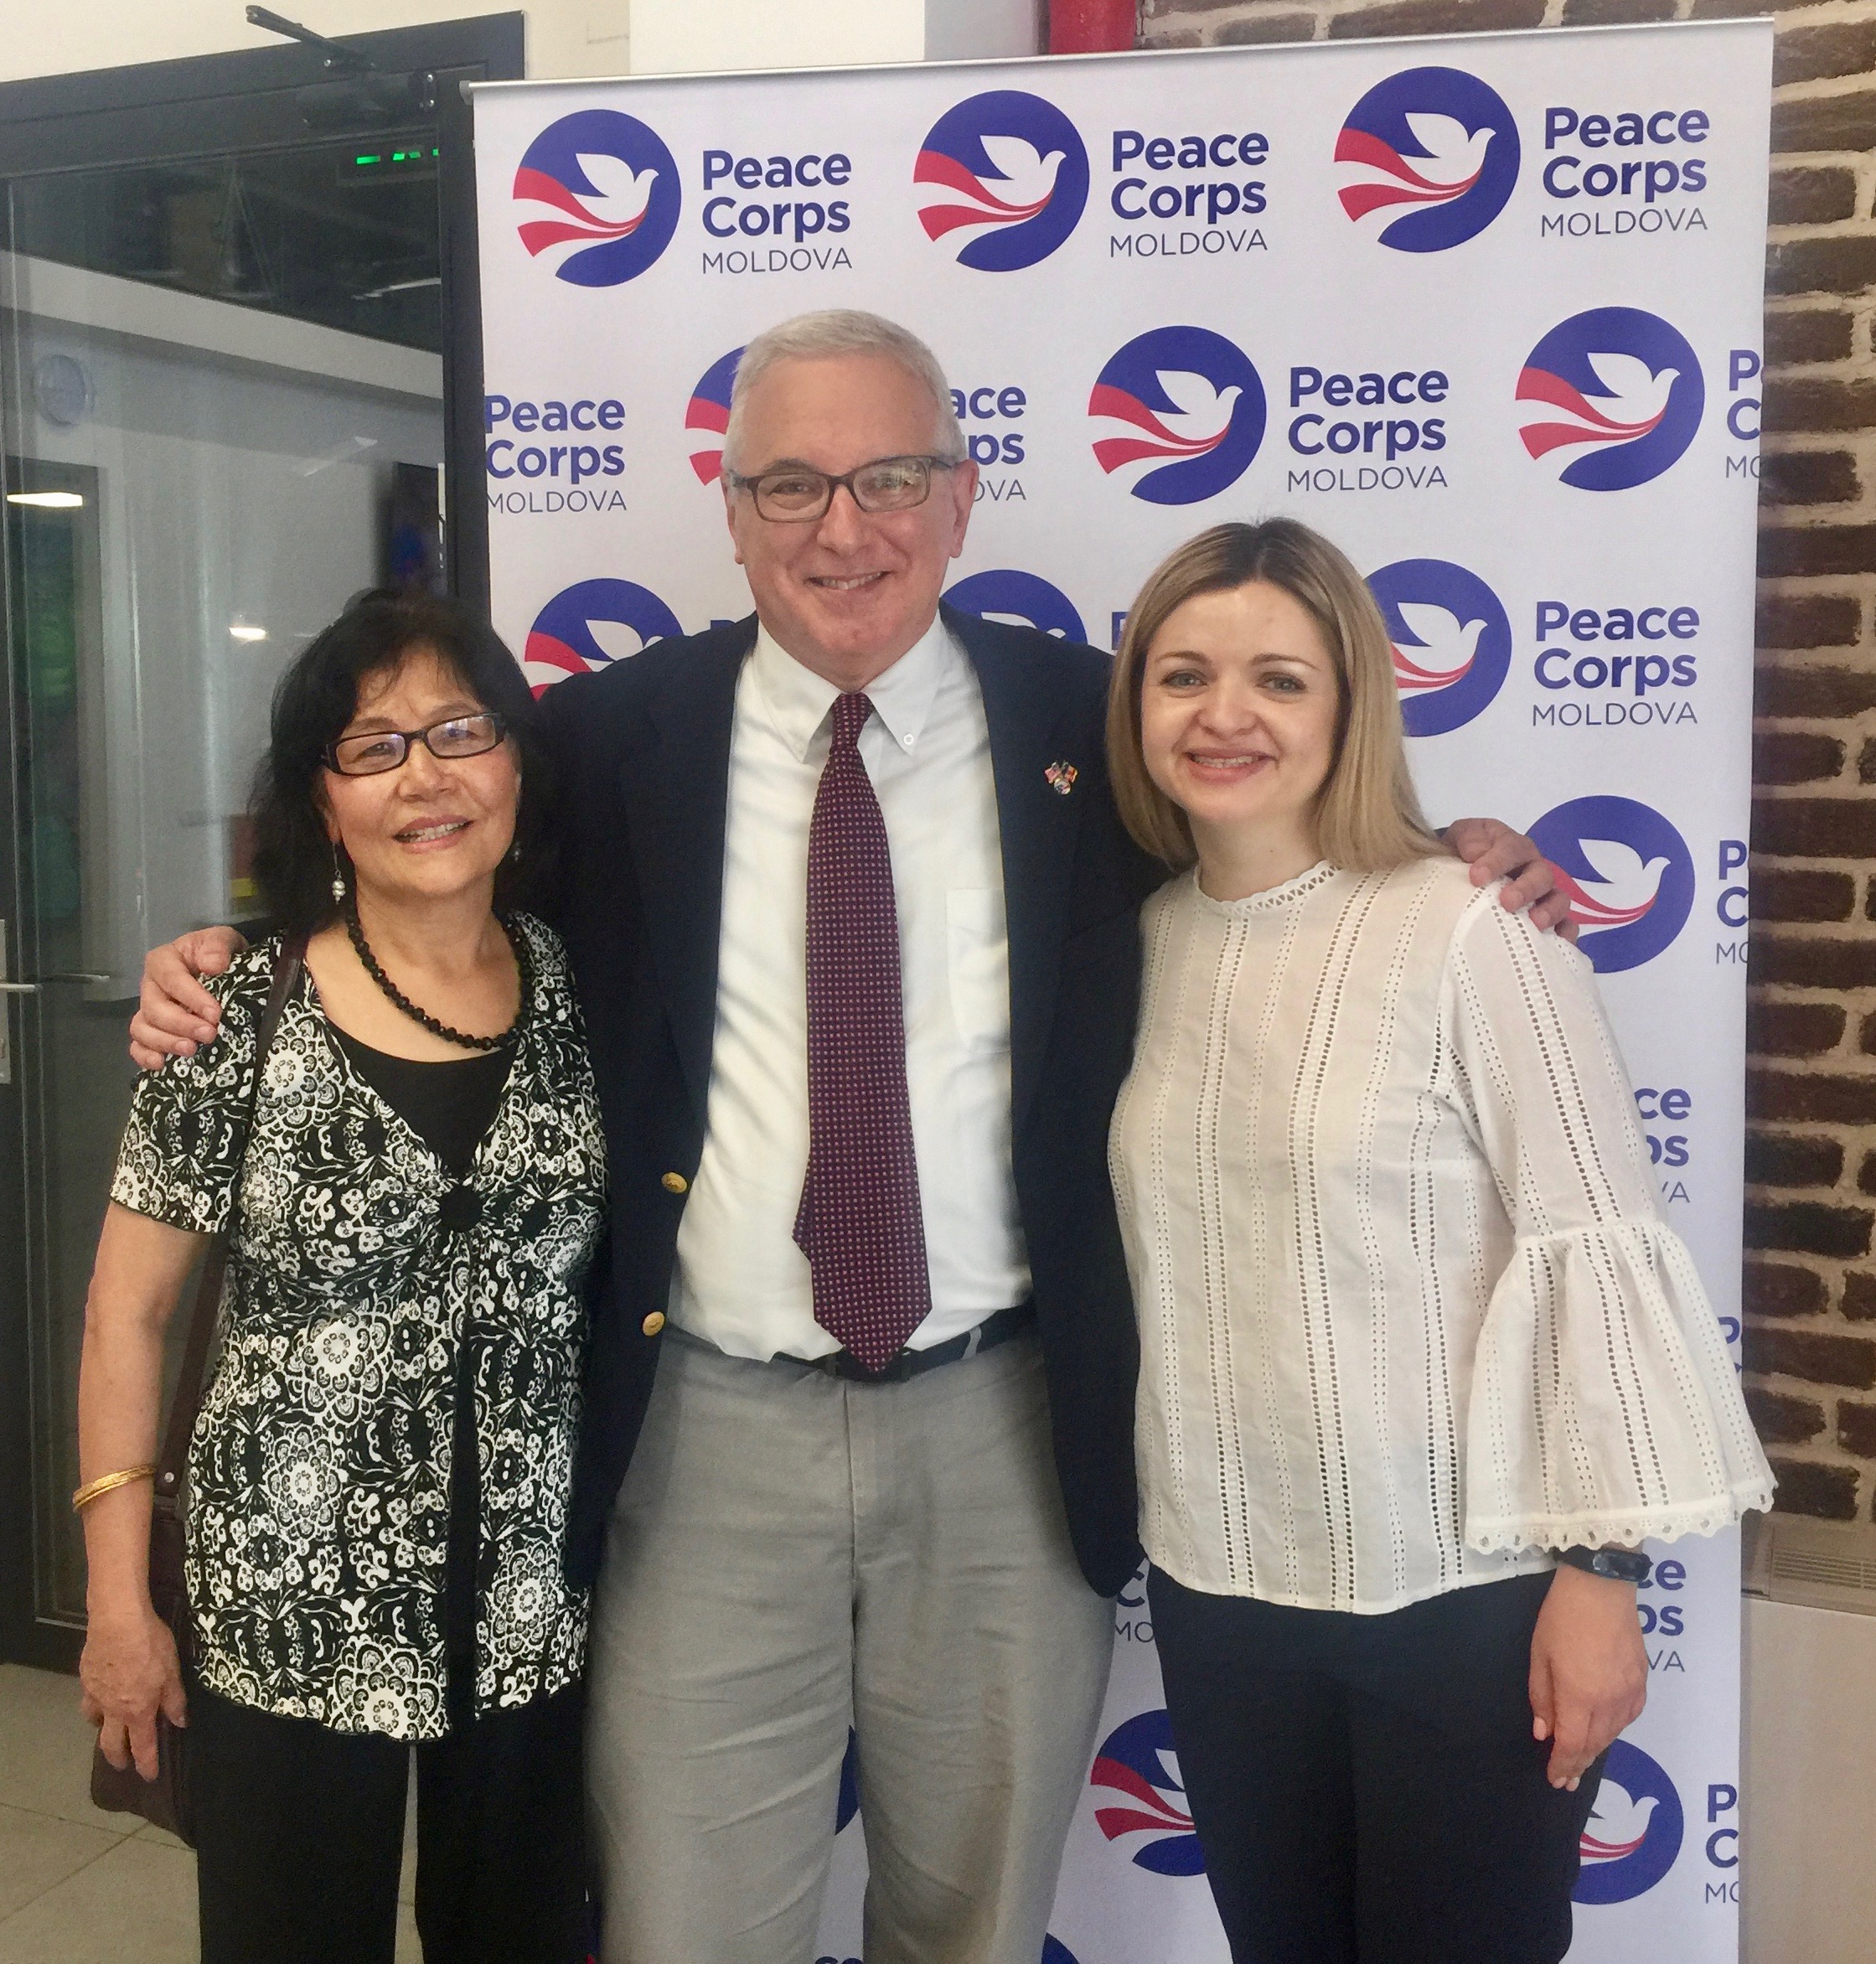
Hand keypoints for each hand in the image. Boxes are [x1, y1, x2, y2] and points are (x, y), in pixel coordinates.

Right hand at [79, 1603, 186, 1781]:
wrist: (117, 1624)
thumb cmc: (150, 1647)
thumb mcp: (172, 1672)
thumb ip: (175, 1700)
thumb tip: (180, 1723)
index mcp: (138, 1711)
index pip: (143, 1747)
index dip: (147, 1764)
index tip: (148, 1777)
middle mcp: (113, 1710)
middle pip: (111, 1744)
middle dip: (118, 1758)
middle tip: (122, 1765)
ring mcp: (96, 1695)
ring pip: (94, 1722)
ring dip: (102, 1731)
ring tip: (109, 1730)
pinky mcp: (85, 1679)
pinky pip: (88, 1700)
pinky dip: (94, 1705)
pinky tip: (100, 1696)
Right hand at [128, 928, 245, 1069]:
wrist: (224, 968)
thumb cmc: (218, 953)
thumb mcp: (222, 940)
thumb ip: (217, 946)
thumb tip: (213, 965)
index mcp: (163, 961)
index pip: (171, 979)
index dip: (191, 997)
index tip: (214, 1013)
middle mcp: (151, 986)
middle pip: (154, 1008)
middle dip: (181, 1024)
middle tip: (209, 1034)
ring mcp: (148, 1010)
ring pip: (143, 1029)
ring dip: (165, 1042)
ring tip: (191, 1051)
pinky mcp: (151, 1030)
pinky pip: (138, 1046)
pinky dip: (145, 1056)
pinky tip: (161, 1064)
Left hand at [1443, 818, 1576, 938]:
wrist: (1464, 867)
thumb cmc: (1465, 852)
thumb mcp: (1462, 835)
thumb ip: (1468, 838)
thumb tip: (1474, 853)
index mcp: (1513, 847)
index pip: (1511, 849)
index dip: (1497, 862)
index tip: (1477, 877)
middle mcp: (1534, 869)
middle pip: (1541, 875)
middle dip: (1526, 889)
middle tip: (1507, 902)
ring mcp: (1544, 894)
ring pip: (1559, 899)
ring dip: (1550, 911)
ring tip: (1535, 924)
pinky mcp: (1549, 917)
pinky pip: (1566, 924)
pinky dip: (1566, 934)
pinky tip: (1558, 944)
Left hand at [1528, 1562, 1647, 1789]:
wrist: (1602, 1585)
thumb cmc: (1562, 1617)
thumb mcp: (1539, 1655)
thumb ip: (1542, 1697)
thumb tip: (1545, 1733)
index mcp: (1580, 1697)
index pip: (1572, 1745)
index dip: (1563, 1766)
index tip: (1555, 1781)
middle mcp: (1609, 1702)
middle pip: (1595, 1744)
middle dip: (1579, 1764)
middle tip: (1568, 1781)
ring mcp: (1630, 1691)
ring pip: (1614, 1733)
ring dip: (1597, 1749)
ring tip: (1584, 1761)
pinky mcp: (1642, 1679)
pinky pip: (1630, 1715)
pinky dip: (1616, 1729)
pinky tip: (1608, 1730)